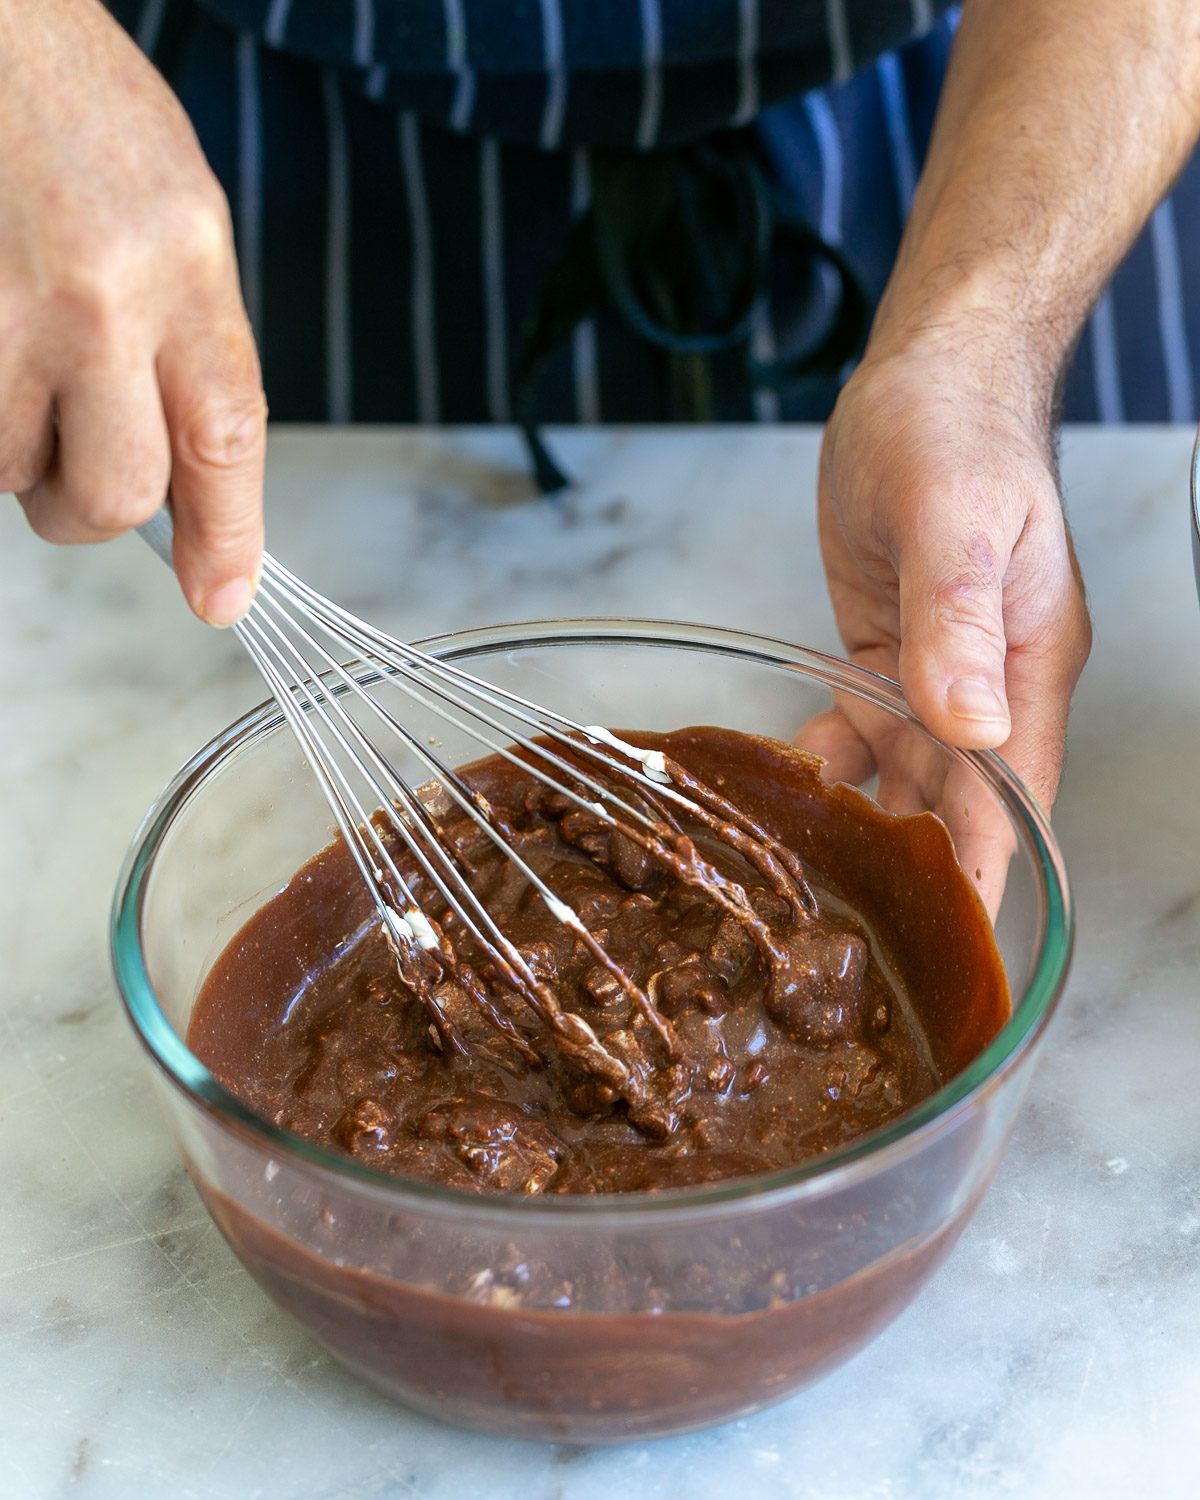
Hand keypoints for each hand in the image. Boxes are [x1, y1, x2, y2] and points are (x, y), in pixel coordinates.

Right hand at [0, 0, 264, 623]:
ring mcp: (0, 308)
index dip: (227, 537)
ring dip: (13, 446)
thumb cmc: (72, 113)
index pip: (225, 438)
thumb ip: (191, 344)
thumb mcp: (176, 216)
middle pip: (115, 492)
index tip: (223, 599)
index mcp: (186, 262)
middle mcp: (100, 293)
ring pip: (12, 470)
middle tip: (73, 481)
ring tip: (14, 353)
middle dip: (91, 514)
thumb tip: (189, 478)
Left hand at [804, 333, 1091, 910]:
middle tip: (864, 954)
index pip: (1013, 799)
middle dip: (920, 877)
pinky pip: (855, 730)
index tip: (961, 954)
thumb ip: (960, 623)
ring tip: (811, 899)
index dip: (987, 874)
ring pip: (901, 779)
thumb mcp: (956, 519)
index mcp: (1026, 668)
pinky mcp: (884, 655)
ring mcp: (934, 675)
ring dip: (864, 831)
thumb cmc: (957, 431)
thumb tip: (972, 726)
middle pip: (956, 805)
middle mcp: (985, 686)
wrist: (925, 379)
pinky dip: (823, 765)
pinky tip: (781, 796)